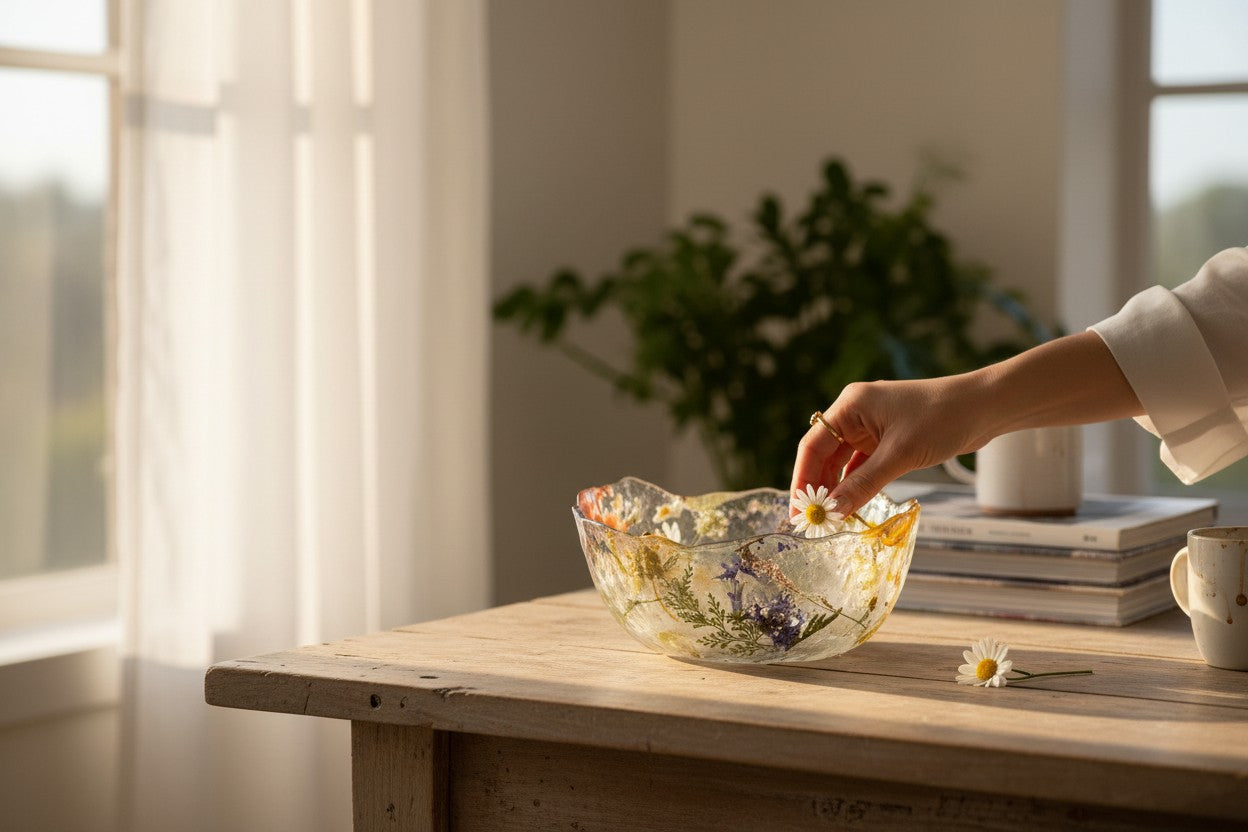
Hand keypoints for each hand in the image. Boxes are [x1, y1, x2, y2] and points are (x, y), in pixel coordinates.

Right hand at [789, 376, 993, 518]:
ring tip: (830, 519)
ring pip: (843, 462)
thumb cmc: (943, 419)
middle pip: (824, 454)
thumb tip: (833, 511)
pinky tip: (851, 504)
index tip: (799, 511)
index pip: (813, 445)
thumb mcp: (900, 455)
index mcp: (851, 405)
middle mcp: (855, 413)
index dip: (803, 479)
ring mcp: (871, 426)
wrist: (985, 407)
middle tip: (812, 522)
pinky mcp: (887, 438)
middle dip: (818, 487)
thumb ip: (863, 484)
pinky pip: (862, 464)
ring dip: (837, 488)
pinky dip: (856, 484)